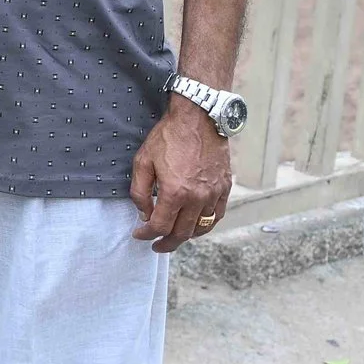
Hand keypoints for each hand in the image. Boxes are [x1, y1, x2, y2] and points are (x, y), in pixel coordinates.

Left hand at [131, 101, 231, 250]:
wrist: (198, 118)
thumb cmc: (168, 137)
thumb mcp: (142, 161)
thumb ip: (139, 192)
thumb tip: (144, 213)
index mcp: (175, 192)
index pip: (160, 226)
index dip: (146, 234)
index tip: (139, 234)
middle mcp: (197, 198)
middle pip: (181, 233)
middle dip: (166, 243)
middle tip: (155, 245)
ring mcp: (214, 194)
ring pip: (201, 228)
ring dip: (186, 236)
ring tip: (173, 237)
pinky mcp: (225, 188)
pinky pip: (217, 215)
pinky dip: (206, 225)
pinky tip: (195, 226)